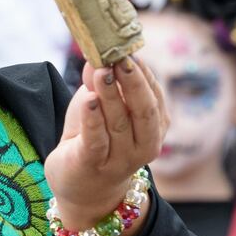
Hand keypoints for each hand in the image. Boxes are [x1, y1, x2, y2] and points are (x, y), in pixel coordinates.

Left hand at [44, 57, 167, 235]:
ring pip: (120, 123)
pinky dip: (93, 119)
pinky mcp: (93, 164)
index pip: (154, 96)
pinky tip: (89, 100)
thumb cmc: (95, 139)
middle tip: (120, 59)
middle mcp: (144, 145)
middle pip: (144, 110)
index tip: (128, 49)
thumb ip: (99, 83)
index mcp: (154, 127)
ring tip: (101, 72)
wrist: (81, 187)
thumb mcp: (99, 106)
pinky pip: (96, 140)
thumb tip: (95, 56)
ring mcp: (120, 158)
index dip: (142, 72)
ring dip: (111, 95)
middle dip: (133, 82)